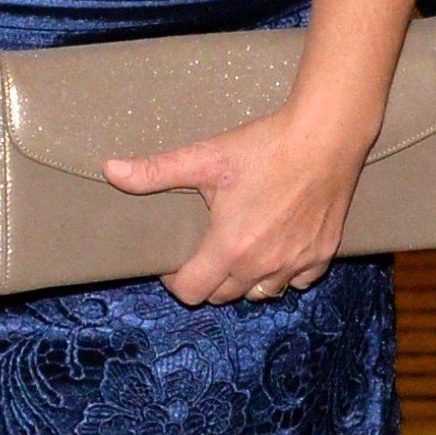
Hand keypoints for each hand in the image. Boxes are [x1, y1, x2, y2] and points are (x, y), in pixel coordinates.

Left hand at [107, 99, 372, 305]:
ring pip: (260, 293)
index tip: (175, 263)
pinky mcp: (321, 255)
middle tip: (204, 251)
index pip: (191, 293)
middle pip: (223, 296)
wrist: (325, 137)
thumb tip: (110, 171)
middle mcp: (263, 265)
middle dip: (208, 280)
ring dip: (244, 280)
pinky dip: (283, 274)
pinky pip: (296, 282)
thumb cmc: (265, 147)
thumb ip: (155, 172)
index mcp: (230, 248)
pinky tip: (276, 250)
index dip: (175, 281)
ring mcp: (295, 264)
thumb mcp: (205, 158)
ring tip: (238, 252)